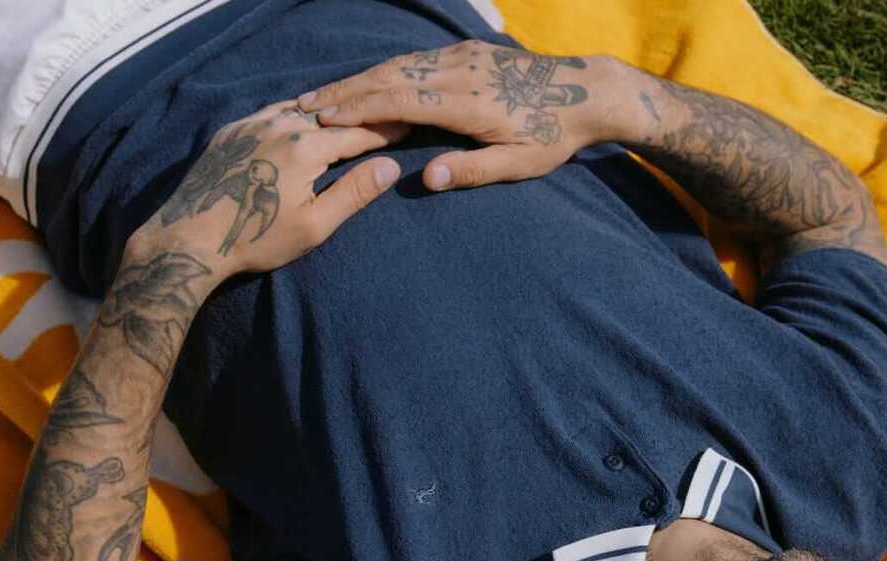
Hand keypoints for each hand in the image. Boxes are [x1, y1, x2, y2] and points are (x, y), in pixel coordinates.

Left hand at [132, 101, 405, 276]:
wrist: (192, 236)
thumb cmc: (258, 239)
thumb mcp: (315, 224)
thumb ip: (354, 193)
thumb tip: (390, 167)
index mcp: (305, 148)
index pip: (356, 133)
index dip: (384, 131)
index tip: (406, 127)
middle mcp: (280, 125)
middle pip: (330, 116)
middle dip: (358, 117)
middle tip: (383, 117)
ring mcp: (252, 123)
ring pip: (300, 109)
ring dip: (326, 113)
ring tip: (348, 116)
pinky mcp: (232, 130)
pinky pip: (272, 112)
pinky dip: (295, 114)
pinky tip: (302, 121)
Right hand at [296, 43, 624, 190]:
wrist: (584, 92)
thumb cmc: (551, 137)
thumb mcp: (518, 164)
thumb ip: (472, 170)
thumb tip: (426, 180)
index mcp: (465, 101)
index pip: (399, 102)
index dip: (358, 110)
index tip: (322, 121)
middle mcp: (457, 71)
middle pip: (388, 78)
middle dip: (343, 93)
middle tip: (303, 109)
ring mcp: (459, 58)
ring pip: (397, 66)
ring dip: (357, 81)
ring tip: (323, 97)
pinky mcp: (464, 53)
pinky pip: (413, 61)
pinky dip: (382, 73)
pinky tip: (364, 83)